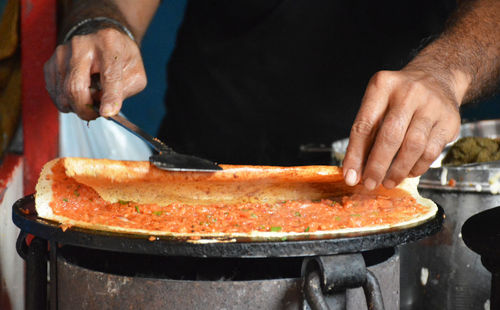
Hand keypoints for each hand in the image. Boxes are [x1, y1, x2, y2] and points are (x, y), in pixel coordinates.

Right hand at [44, 28, 146, 120]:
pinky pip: (54, 92)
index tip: (107, 113)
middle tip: (96, 114)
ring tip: (90, 101)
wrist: (100, 39)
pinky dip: (67, 102)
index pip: (109, 75)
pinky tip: (79, 95)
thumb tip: (106, 110)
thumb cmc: (120, 57)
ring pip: (63, 93)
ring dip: (77, 106)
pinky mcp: (50, 63)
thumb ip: (123, 91)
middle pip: (75, 87)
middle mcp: (82, 45)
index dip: (108, 97)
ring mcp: (62, 53)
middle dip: (85, 109)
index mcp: (109, 44)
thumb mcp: (135, 73)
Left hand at [342, 69, 461, 189]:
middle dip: (377, 166)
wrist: (436, 78)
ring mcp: (432, 105)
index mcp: (382, 85)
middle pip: (390, 136)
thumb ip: (366, 135)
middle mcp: (408, 92)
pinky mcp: (449, 120)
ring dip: (398, 170)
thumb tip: (355, 172)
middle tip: (370, 183)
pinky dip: (417, 167)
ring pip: (413, 146)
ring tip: (389, 182)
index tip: (350, 177)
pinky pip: (431, 151)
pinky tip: (408, 172)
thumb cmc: (398, 99)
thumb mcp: (377, 105)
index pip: (364, 125)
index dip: (355, 155)